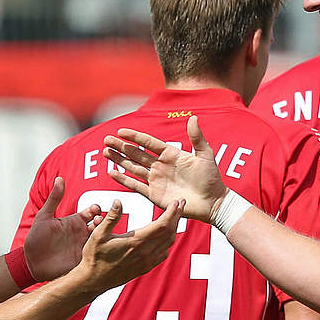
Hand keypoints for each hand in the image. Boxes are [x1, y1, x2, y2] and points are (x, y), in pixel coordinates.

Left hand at [23, 176, 108, 281]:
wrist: (32, 262)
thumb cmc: (36, 239)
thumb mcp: (44, 217)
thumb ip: (54, 199)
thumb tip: (59, 178)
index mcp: (75, 221)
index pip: (92, 212)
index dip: (96, 209)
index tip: (95, 209)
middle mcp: (82, 233)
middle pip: (102, 224)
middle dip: (106, 221)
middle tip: (102, 222)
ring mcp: (85, 246)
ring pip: (103, 239)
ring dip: (107, 235)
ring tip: (105, 235)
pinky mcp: (85, 260)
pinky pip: (98, 255)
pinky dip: (105, 251)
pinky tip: (108, 249)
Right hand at [74, 196, 182, 291]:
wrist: (93, 280)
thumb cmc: (94, 257)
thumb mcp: (98, 234)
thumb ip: (111, 217)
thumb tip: (118, 201)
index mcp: (136, 241)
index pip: (162, 224)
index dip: (172, 212)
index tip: (177, 202)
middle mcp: (145, 252)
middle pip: (169, 232)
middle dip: (177, 217)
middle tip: (181, 205)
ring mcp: (147, 261)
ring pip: (168, 243)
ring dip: (174, 229)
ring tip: (175, 217)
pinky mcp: (145, 268)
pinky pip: (162, 254)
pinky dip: (168, 243)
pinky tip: (165, 237)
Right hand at [104, 116, 227, 223]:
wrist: (213, 202)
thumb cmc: (211, 178)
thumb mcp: (205, 155)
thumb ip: (197, 138)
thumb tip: (193, 117)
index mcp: (171, 154)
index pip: (148, 143)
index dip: (135, 137)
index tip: (121, 131)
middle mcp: (161, 166)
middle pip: (136, 154)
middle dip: (121, 147)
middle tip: (106, 139)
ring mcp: (156, 180)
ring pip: (133, 167)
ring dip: (119, 160)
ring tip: (105, 152)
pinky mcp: (155, 195)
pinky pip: (136, 186)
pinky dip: (124, 179)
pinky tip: (112, 172)